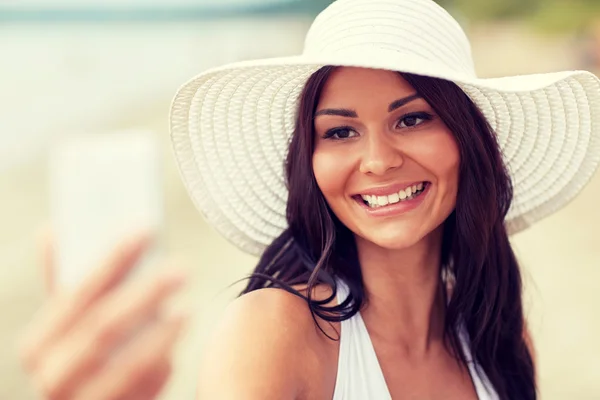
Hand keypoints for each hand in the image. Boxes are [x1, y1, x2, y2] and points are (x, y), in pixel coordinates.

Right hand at [18, 228, 188, 399]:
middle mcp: (51, 374)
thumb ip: (65, 286)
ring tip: (187, 309)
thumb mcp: (66, 328)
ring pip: (125, 365)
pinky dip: (160, 371)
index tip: (147, 229)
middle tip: (182, 269)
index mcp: (38, 342)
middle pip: (103, 326)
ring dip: (160, 335)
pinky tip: (175, 354)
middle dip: (145, 294)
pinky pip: (141, 393)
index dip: (113, 259)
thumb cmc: (81, 360)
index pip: (77, 292)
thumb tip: (52, 230)